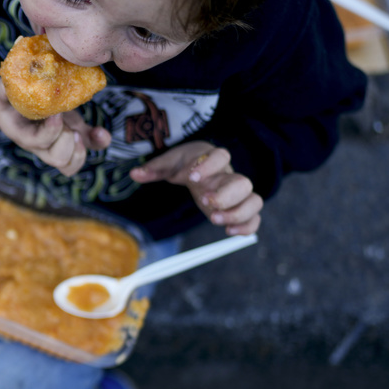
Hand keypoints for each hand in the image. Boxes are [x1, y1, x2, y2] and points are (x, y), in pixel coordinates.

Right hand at [0, 78, 110, 176]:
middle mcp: (40, 145)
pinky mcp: (73, 134)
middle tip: (66, 121)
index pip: (37, 143)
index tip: (55, 113)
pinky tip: (100, 131)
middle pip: (57, 159)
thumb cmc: (9, 96)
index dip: (50, 131)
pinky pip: (88, 147)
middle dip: (66, 140)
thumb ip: (4, 89)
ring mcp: (58, 142)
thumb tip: (8, 84)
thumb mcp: (3, 91)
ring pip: (71, 164)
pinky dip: (98, 142)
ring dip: (81, 149)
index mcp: (22, 134)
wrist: (18, 101)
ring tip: (79, 131)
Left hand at [129, 142, 262, 234]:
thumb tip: (135, 174)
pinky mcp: (238, 208)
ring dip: (238, 213)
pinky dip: (247, 226)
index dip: (210, 166)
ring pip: (254, 201)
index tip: (192, 177)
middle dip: (225, 195)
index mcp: (213, 160)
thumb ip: (155, 168)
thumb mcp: (170, 162)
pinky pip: (254, 217)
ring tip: (215, 220)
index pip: (221, 156)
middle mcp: (229, 176)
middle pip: (242, 182)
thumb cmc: (187, 163)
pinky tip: (229, 233)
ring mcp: (237, 194)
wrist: (202, 166)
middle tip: (206, 203)